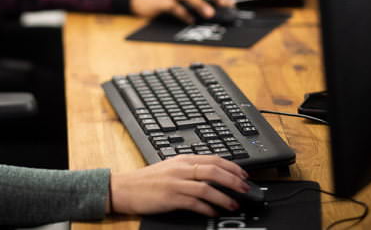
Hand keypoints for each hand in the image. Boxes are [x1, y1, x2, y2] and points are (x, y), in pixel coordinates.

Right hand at [109, 155, 248, 216]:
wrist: (124, 188)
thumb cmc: (146, 180)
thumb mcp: (169, 168)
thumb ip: (189, 169)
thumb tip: (213, 176)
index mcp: (182, 159)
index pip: (213, 159)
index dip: (232, 167)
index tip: (244, 175)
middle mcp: (180, 168)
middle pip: (214, 170)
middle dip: (234, 181)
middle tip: (246, 189)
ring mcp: (175, 183)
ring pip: (207, 187)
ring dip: (224, 197)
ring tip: (234, 204)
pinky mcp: (170, 198)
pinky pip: (195, 203)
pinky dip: (208, 208)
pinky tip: (214, 212)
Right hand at [129, 0, 233, 22]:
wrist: (141, 0)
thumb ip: (197, 1)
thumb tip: (217, 11)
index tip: (231, 3)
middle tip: (225, 4)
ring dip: (200, 3)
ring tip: (210, 14)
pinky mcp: (161, 1)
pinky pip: (174, 7)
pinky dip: (184, 14)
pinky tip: (191, 20)